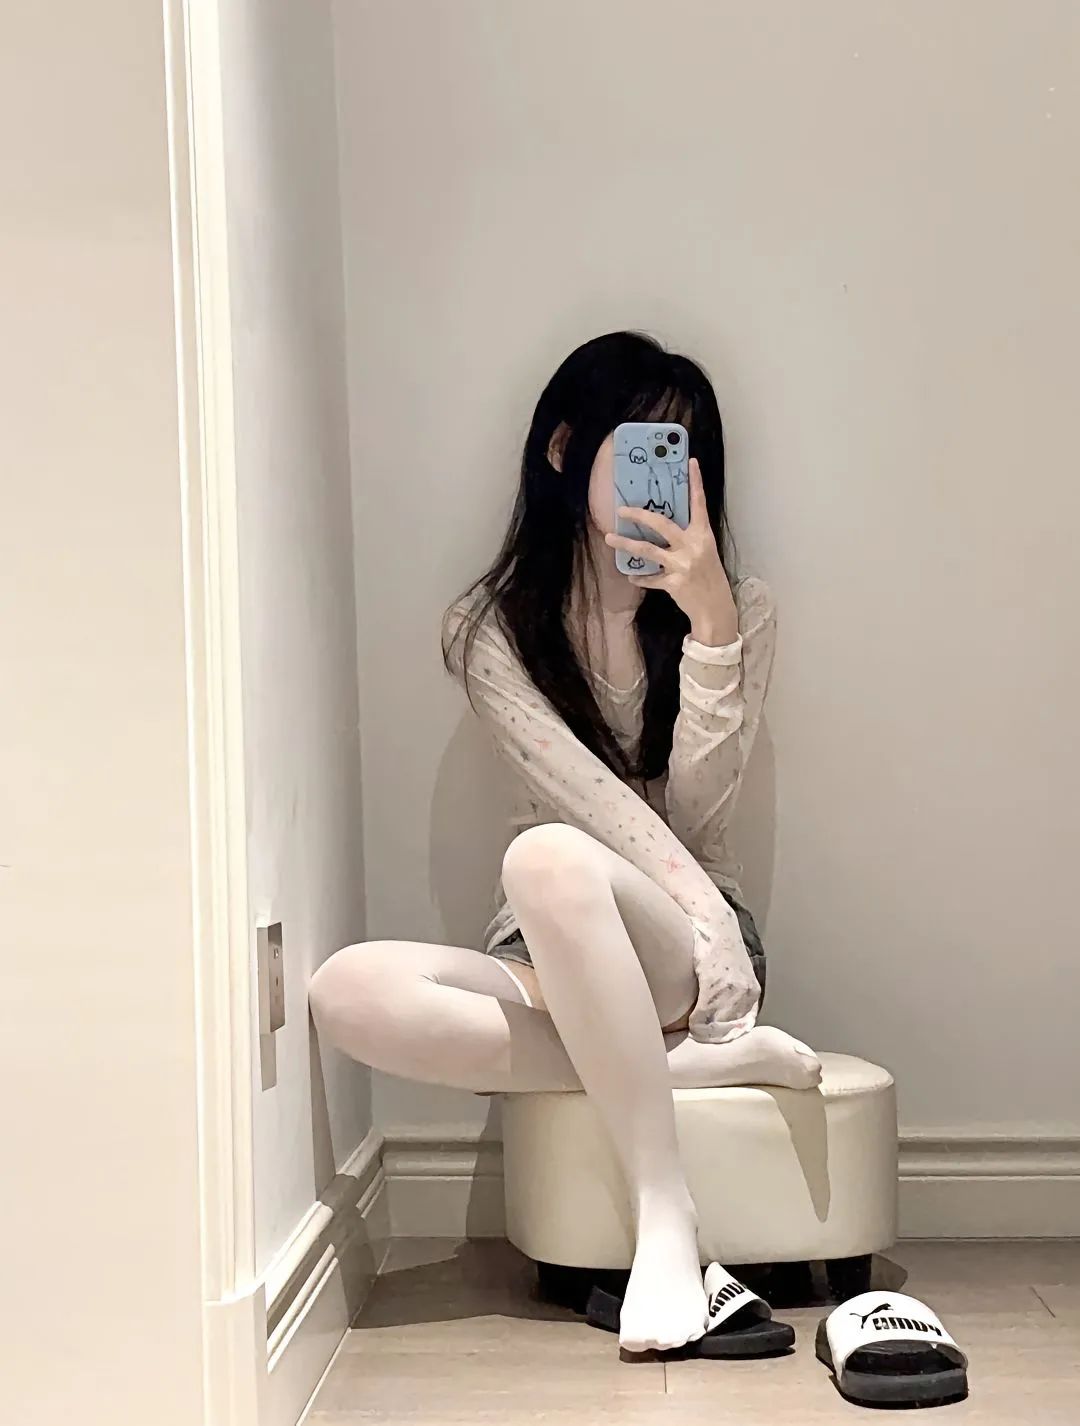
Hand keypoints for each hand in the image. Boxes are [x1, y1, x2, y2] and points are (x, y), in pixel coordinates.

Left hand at [605, 458, 738, 645]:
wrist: (716, 608)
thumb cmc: (710, 578)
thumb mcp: (704, 553)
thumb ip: (687, 539)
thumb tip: (662, 527)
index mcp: (703, 535)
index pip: (699, 504)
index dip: (696, 483)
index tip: (691, 463)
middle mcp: (693, 547)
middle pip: (661, 524)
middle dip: (639, 515)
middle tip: (621, 510)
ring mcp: (682, 565)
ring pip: (648, 550)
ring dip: (626, 544)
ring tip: (609, 539)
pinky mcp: (673, 583)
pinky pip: (651, 578)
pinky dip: (640, 577)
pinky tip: (631, 576)